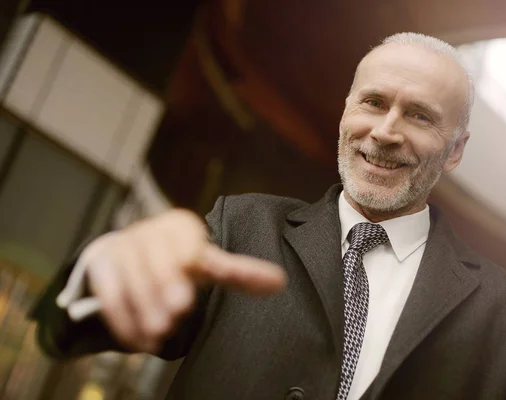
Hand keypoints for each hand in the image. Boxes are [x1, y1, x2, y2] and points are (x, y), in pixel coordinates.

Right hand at [69, 209, 285, 352]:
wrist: (126, 256)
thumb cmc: (176, 261)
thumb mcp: (207, 265)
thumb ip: (240, 273)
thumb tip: (280, 282)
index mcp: (180, 227)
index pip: (184, 236)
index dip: (187, 252)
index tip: (193, 269)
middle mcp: (149, 231)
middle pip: (155, 254)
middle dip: (164, 282)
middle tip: (177, 312)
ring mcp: (121, 246)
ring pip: (131, 274)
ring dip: (145, 306)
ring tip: (160, 332)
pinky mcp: (100, 265)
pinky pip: (109, 292)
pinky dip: (123, 318)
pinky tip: (138, 339)